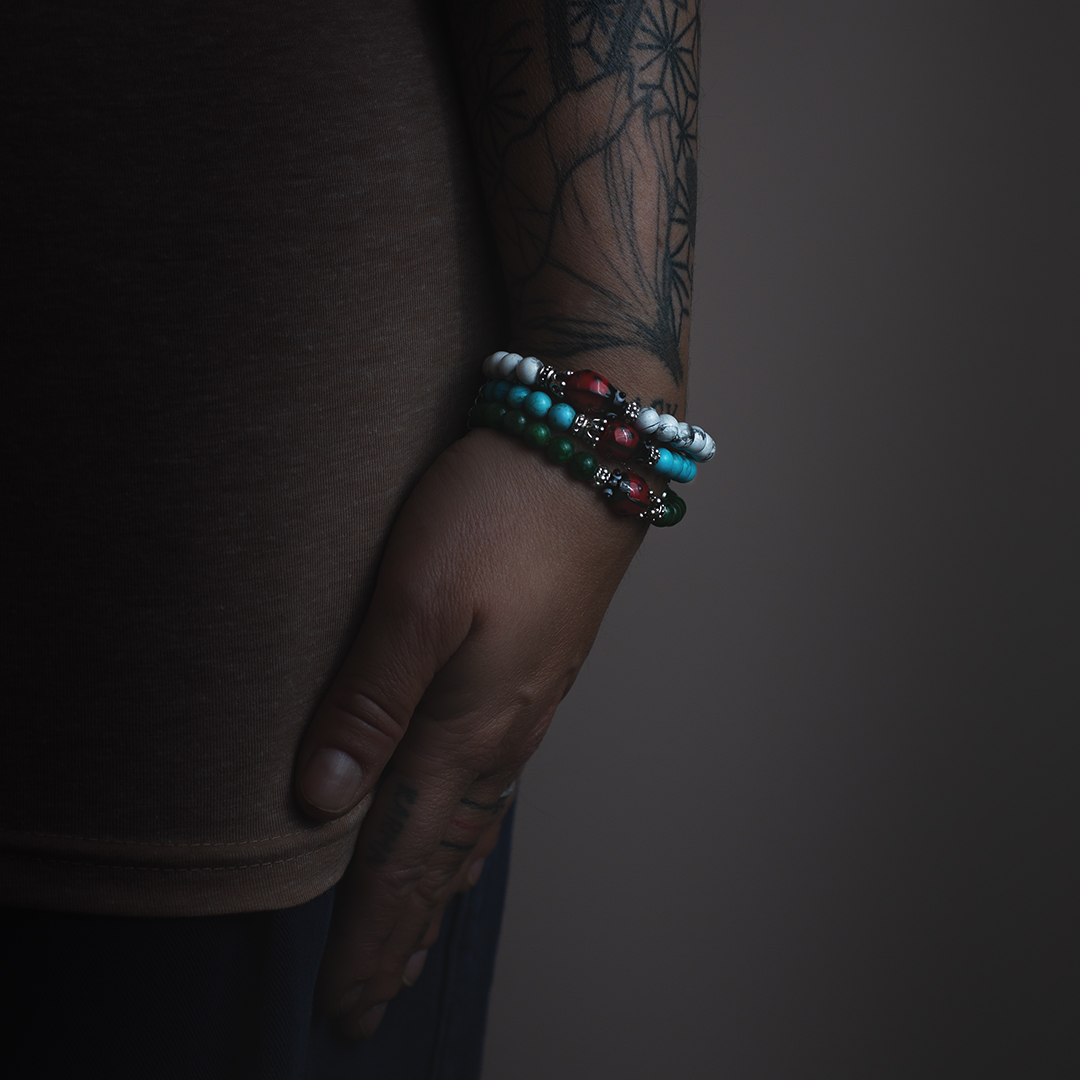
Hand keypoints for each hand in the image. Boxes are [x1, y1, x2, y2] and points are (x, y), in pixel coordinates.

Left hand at [293, 427, 645, 1036]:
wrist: (597, 447)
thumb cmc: (504, 508)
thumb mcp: (419, 593)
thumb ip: (371, 694)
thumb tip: (325, 795)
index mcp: (468, 724)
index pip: (403, 858)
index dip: (367, 936)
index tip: (341, 1007)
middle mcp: (502, 731)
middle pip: (442, 860)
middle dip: (402, 935)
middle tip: (373, 1000)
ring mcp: (526, 705)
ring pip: (471, 828)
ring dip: (435, 893)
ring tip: (414, 940)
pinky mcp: (534, 674)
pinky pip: (494, 787)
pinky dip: (466, 838)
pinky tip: (464, 834)